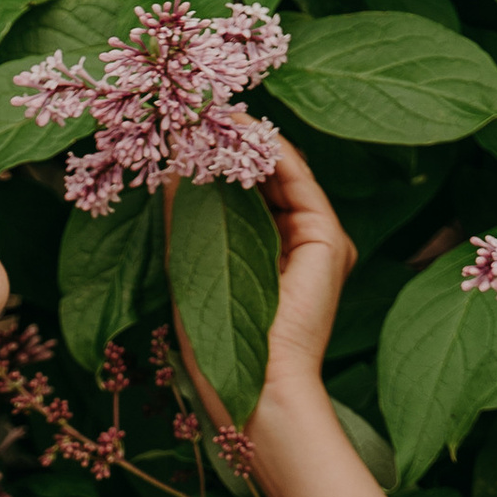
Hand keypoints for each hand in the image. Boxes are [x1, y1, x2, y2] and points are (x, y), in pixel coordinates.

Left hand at [169, 130, 357, 451]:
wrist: (255, 389)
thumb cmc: (217, 346)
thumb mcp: (191, 265)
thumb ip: (185, 216)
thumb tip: (168, 168)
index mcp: (270, 251)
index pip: (245, 189)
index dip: (216, 156)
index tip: (182, 127)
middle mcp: (300, 240)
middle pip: (266, 173)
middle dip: (230, 138)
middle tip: (191, 107)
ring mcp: (319, 238)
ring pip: (282, 169)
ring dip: (244, 136)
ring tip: (205, 110)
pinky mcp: (327, 236)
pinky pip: (296, 178)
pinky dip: (265, 149)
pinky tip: (233, 130)